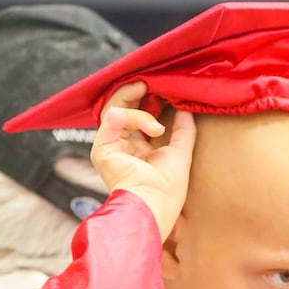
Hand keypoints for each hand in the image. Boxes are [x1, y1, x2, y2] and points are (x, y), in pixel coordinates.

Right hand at [91, 82, 195, 241]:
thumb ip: (183, 131)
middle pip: (122, 110)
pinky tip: (154, 128)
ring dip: (138, 104)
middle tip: (150, 83)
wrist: (155, 205)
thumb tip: (186, 110)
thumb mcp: (180, 154)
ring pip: (115, 110)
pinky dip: (134, 116)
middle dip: (135, 94)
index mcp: (138, 150)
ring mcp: (110, 147)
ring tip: (154, 99)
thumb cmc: (167, 190)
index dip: (147, 102)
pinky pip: (113, 118)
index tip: (161, 90)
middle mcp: (121, 147)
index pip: (137, 117)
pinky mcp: (102, 148)